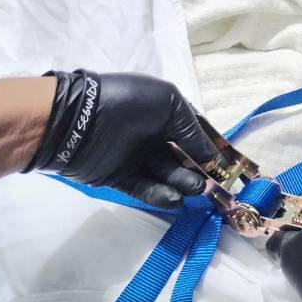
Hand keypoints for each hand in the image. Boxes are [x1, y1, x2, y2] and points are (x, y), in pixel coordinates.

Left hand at [26, 70, 216, 208]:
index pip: (193, 133)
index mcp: (164, 113)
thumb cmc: (128, 102)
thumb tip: (209, 155)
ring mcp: (135, 157)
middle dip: (197, 170)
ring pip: (165, 174)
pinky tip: (174, 199)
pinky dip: (160, 195)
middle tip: (210, 184)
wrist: (78, 119)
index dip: (209, 148)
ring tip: (194, 191)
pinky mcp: (119, 178)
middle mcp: (152, 135)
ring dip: (182, 183)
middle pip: (181, 157)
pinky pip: (144, 188)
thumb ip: (191, 130)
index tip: (224, 165)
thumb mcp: (169, 103)